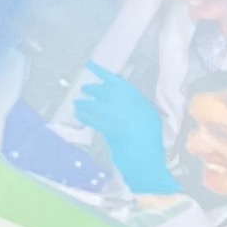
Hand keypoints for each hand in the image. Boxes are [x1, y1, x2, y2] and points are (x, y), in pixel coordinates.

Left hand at [67, 65, 176, 196]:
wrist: (147, 161)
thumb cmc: (149, 141)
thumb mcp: (149, 117)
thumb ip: (136, 104)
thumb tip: (121, 97)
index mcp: (138, 100)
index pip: (117, 82)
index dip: (101, 72)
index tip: (89, 64)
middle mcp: (129, 104)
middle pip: (105, 91)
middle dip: (93, 89)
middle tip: (84, 89)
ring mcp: (120, 116)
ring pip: (97, 105)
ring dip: (84, 104)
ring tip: (76, 103)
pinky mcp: (110, 130)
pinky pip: (94, 120)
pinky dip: (85, 117)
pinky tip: (79, 116)